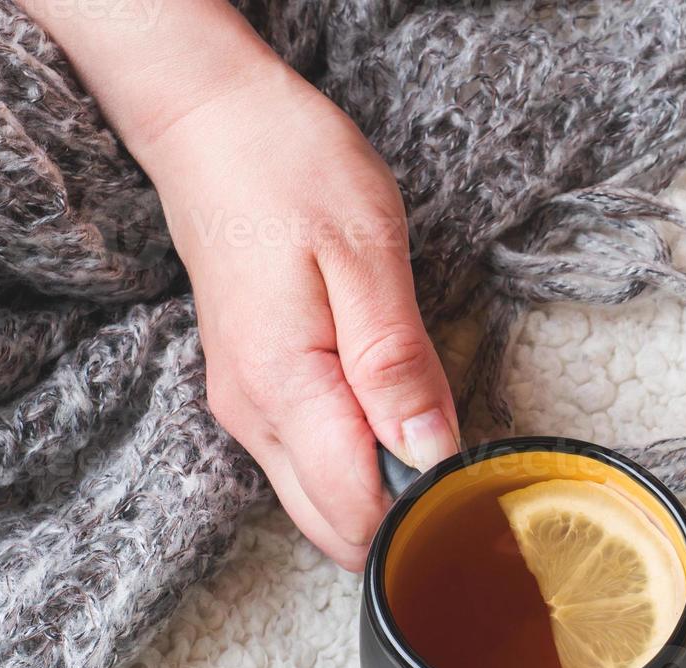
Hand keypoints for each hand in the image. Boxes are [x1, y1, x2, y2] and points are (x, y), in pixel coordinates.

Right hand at [146, 64, 458, 569]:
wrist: (212, 122)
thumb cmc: (291, 172)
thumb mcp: (367, 256)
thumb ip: (398, 365)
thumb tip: (432, 454)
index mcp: (286, 390)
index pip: (358, 514)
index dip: (424, 514)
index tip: (473, 479)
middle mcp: (254, 417)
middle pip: (334, 528)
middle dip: (405, 520)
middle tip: (466, 464)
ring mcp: (247, 408)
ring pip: (320, 500)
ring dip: (383, 489)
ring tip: (436, 430)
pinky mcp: (253, 391)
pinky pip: (310, 461)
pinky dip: (359, 461)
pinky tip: (396, 414)